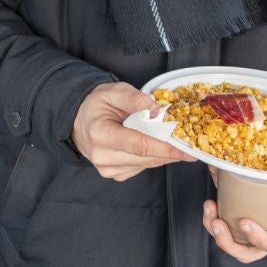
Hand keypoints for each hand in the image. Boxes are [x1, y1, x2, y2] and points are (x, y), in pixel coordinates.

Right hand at [70, 81, 194, 181]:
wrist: (78, 121)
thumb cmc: (96, 105)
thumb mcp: (113, 91)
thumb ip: (135, 98)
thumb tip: (158, 110)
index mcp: (100, 134)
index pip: (140, 145)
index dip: (166, 147)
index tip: (186, 148)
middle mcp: (102, 156)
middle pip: (147, 158)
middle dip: (170, 151)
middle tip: (187, 142)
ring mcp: (108, 169)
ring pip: (147, 164)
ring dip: (162, 153)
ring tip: (168, 139)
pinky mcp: (115, 175)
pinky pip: (142, 167)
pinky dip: (151, 157)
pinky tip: (149, 144)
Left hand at [202, 178, 266, 262]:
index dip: (260, 239)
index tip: (244, 222)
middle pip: (250, 253)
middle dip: (228, 242)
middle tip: (216, 222)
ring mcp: (260, 230)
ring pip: (235, 244)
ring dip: (216, 230)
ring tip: (209, 207)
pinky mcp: (247, 220)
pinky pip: (229, 228)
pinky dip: (215, 218)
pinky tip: (210, 203)